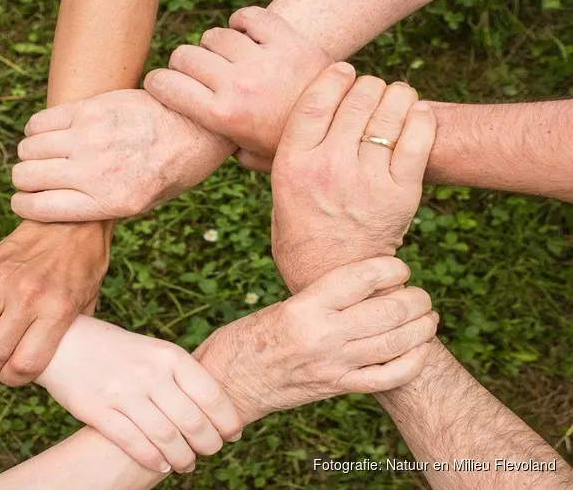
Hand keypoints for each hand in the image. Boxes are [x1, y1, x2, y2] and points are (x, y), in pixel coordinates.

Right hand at [0, 221, 110, 385]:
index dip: (14, 380)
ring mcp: (1, 283)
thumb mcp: (88, 303)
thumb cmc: (84, 265)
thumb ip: (68, 334)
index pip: (24, 364)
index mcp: (57, 310)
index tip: (13, 377)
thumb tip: (50, 364)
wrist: (70, 220)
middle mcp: (27, 298)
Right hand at [10, 89, 234, 221]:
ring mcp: (91, 138)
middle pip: (26, 176)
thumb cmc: (169, 171)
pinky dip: (36, 130)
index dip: (22, 204)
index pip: (38, 208)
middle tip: (36, 177)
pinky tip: (49, 133)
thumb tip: (56, 206)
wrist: (195, 129)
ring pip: (29, 148)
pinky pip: (40, 121)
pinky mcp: (91, 109)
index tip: (23, 200)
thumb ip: (100, 207)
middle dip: (24, 180)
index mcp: (108, 203)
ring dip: (30, 154)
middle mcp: (95, 172)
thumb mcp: (141, 205)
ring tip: (44, 154)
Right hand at [36, 316, 242, 473]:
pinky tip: (162, 464)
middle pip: (192, 421)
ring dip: (183, 457)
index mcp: (169, 355)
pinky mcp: (97, 410)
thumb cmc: (120, 351)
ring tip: (187, 464)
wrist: (66, 342)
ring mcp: (122, 392)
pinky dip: (152, 459)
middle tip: (211, 451)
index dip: (228, 421)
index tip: (234, 434)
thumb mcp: (155, 351)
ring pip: (166, 437)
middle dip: (208, 444)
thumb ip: (182, 376)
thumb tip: (217, 411)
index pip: (211, 395)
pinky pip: (133, 443)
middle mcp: (149, 373)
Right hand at [144, 6, 329, 170]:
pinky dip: (243, 22)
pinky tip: (247, 36)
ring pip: (215, 35)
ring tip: (228, 59)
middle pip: (185, 55)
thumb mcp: (251, 157)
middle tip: (198, 73)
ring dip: (216, 46)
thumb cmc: (289, 145)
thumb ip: (222, 145)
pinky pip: (250, 16)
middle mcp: (239, 86)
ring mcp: (264, 61)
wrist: (340, 127)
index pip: (167, 85)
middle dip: (184, 64)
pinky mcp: (287, 41)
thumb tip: (200, 138)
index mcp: (223, 117)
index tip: (161, 84)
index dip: (157, 82)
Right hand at [193, 257, 436, 423]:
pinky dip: (412, 363)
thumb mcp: (281, 306)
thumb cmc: (247, 339)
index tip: (399, 267)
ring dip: (421, 328)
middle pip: (388, 311)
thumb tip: (364, 285)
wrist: (227, 384)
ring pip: (395, 343)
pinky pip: (386, 378)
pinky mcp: (336, 387)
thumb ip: (321, 298)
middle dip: (416, 299)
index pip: (362, 278)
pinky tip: (419, 351)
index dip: (391, 268)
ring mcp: (333, 365)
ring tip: (428, 317)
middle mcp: (322, 335)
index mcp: (304, 307)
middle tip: (420, 294)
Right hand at [271, 65, 436, 292]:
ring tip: (398, 98)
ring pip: (390, 111)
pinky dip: (422, 118)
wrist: (332, 279)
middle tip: (373, 90)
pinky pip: (418, 138)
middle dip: (368, 86)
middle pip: (356, 99)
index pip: (316, 100)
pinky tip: (418, 114)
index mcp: (293, 164)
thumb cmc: (302, 234)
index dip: (334, 76)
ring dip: (397, 95)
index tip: (345, 70)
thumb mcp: (278, 194)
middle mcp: (327, 167)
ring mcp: (365, 180)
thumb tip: (275, 126)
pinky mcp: (400, 194)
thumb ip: (285, 157)